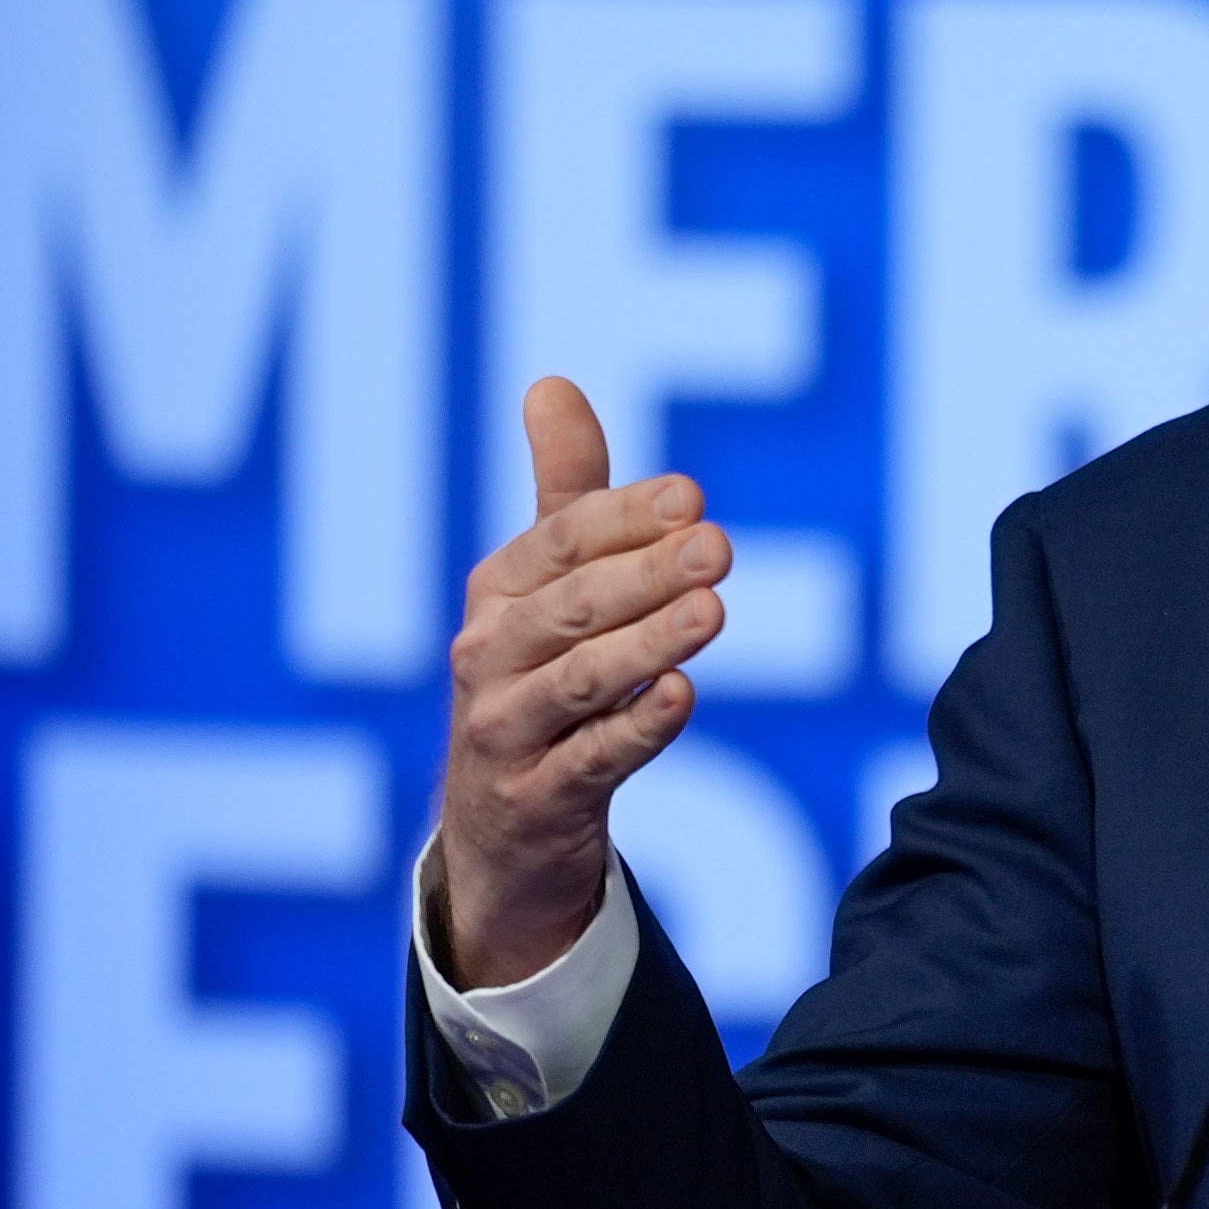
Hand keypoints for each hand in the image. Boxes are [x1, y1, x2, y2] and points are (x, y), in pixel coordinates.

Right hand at [437, 379, 728, 984]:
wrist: (501, 826)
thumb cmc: (537, 681)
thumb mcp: (544, 590)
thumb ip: (565, 495)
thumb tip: (551, 382)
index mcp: (499, 591)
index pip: (562, 541)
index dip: (625, 517)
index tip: (692, 497)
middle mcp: (490, 654)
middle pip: (573, 606)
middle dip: (645, 574)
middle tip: (718, 547)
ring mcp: (507, 729)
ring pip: (581, 680)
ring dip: (647, 644)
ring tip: (711, 614)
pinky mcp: (537, 797)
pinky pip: (589, 760)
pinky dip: (634, 731)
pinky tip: (682, 699)